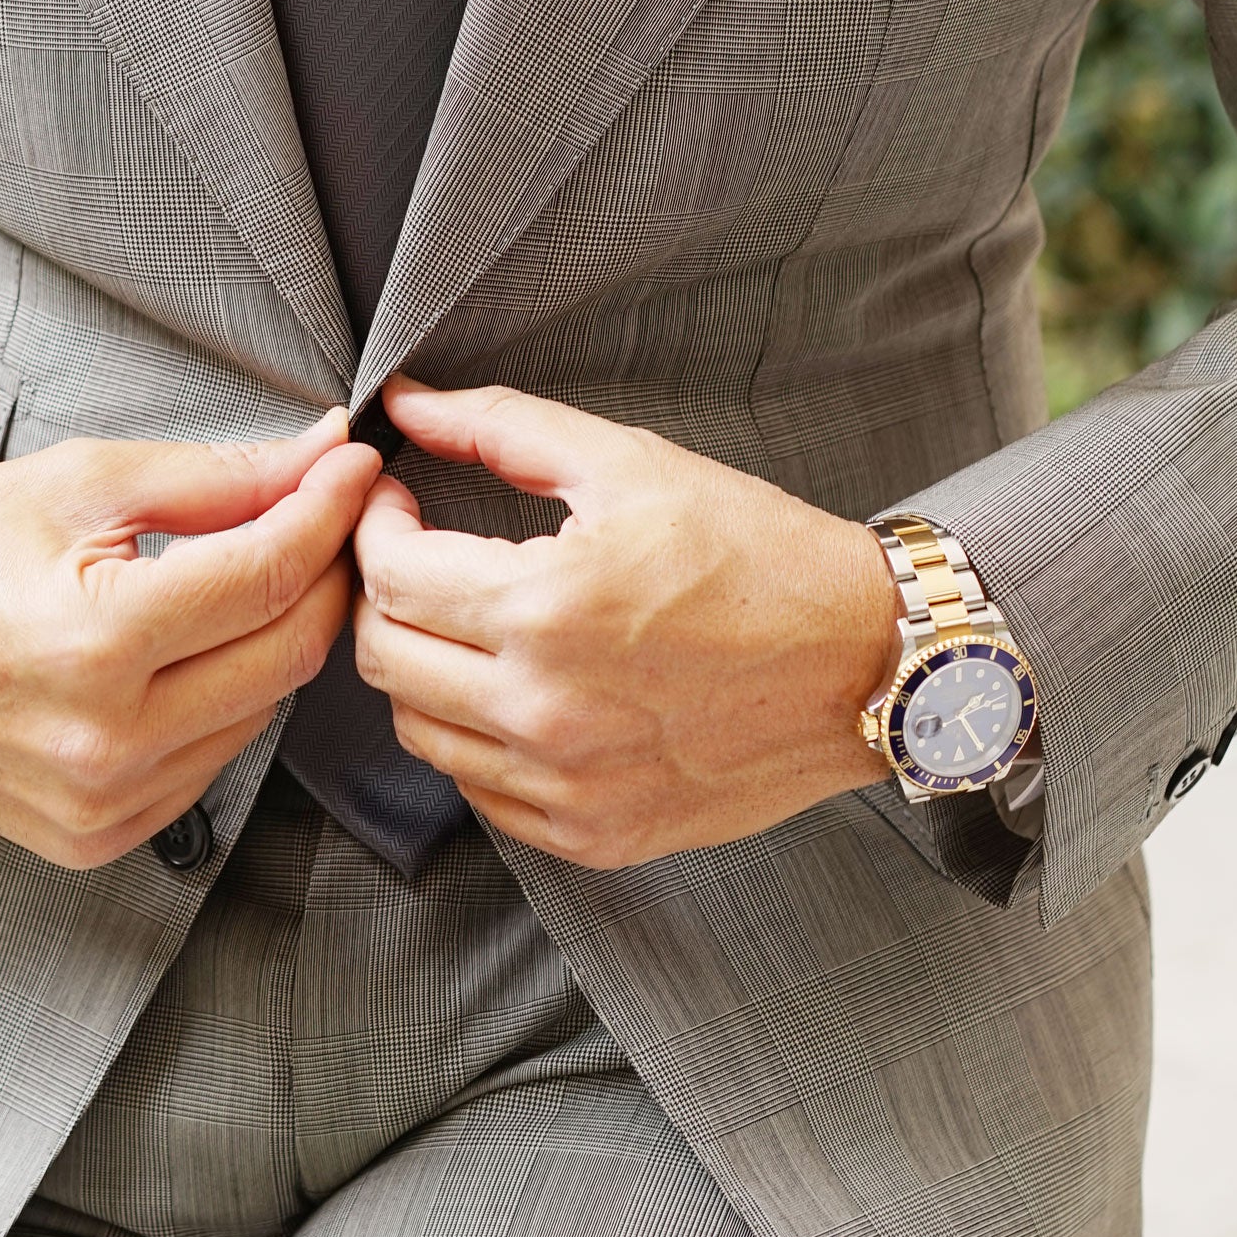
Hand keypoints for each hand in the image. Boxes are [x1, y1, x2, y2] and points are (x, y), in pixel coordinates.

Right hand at [0, 411, 380, 866]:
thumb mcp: (79, 484)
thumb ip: (216, 477)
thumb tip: (322, 455)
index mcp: (95, 641)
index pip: (269, 575)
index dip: (329, 511)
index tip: (353, 466)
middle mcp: (104, 741)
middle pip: (289, 654)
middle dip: (323, 573)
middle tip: (324, 514)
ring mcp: (100, 804)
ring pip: (261, 712)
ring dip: (276, 639)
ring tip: (251, 574)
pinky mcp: (94, 838)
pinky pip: (212, 765)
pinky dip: (226, 701)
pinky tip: (193, 651)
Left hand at [350, 379, 900, 866]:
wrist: (864, 663)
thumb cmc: (756, 554)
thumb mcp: (628, 464)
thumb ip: (500, 427)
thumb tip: (405, 402)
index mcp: (545, 607)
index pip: (386, 574)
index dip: (372, 525)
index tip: (394, 504)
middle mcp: (544, 710)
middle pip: (382, 657)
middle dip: (380, 594)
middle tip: (416, 556)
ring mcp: (567, 784)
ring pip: (419, 730)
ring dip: (421, 668)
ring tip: (466, 621)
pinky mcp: (593, 833)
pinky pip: (481, 791)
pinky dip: (475, 739)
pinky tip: (514, 689)